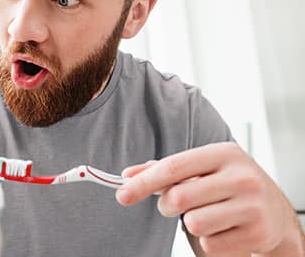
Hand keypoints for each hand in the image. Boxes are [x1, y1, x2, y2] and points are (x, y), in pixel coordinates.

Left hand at [116, 142, 303, 255]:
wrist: (276, 213)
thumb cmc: (230, 186)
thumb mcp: (203, 169)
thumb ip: (165, 170)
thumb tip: (128, 175)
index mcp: (224, 153)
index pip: (173, 166)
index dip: (144, 182)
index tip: (122, 194)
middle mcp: (242, 176)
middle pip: (178, 197)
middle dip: (167, 206)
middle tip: (176, 206)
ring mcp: (253, 205)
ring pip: (193, 223)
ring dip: (191, 224)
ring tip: (207, 216)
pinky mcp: (257, 234)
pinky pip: (209, 244)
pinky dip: (209, 241)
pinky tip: (224, 230)